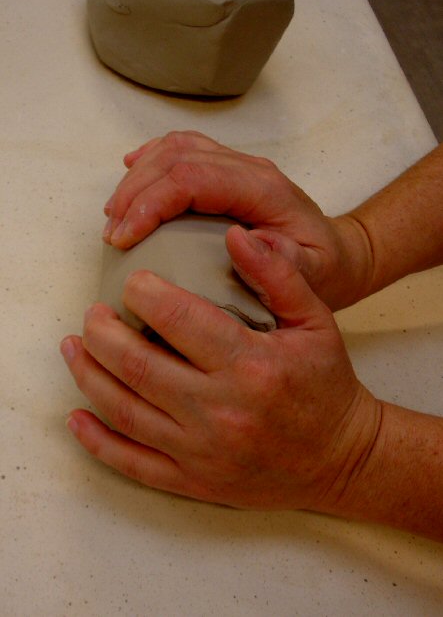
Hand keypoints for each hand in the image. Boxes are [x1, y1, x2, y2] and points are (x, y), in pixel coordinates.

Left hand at [61, 226, 380, 512]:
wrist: (341, 458)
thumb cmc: (326, 385)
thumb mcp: (315, 321)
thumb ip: (277, 274)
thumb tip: (234, 233)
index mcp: (251, 364)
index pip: (180, 320)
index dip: (145, 294)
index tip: (133, 281)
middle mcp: (220, 410)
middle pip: (138, 366)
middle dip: (102, 334)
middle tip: (92, 313)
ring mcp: (202, 451)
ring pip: (124, 412)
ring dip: (88, 376)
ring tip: (73, 347)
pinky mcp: (194, 480)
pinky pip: (132, 462)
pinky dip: (96, 441)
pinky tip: (76, 416)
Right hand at [102, 131, 372, 310]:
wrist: (338, 255)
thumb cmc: (323, 269)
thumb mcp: (312, 275)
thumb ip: (282, 260)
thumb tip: (237, 239)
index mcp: (265, 190)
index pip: (194, 178)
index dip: (151, 202)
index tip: (124, 237)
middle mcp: (249, 168)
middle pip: (176, 158)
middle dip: (135, 192)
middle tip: (113, 233)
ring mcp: (237, 165)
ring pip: (175, 148)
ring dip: (138, 177)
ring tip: (116, 215)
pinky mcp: (227, 170)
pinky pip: (183, 149)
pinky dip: (152, 158)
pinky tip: (131, 172)